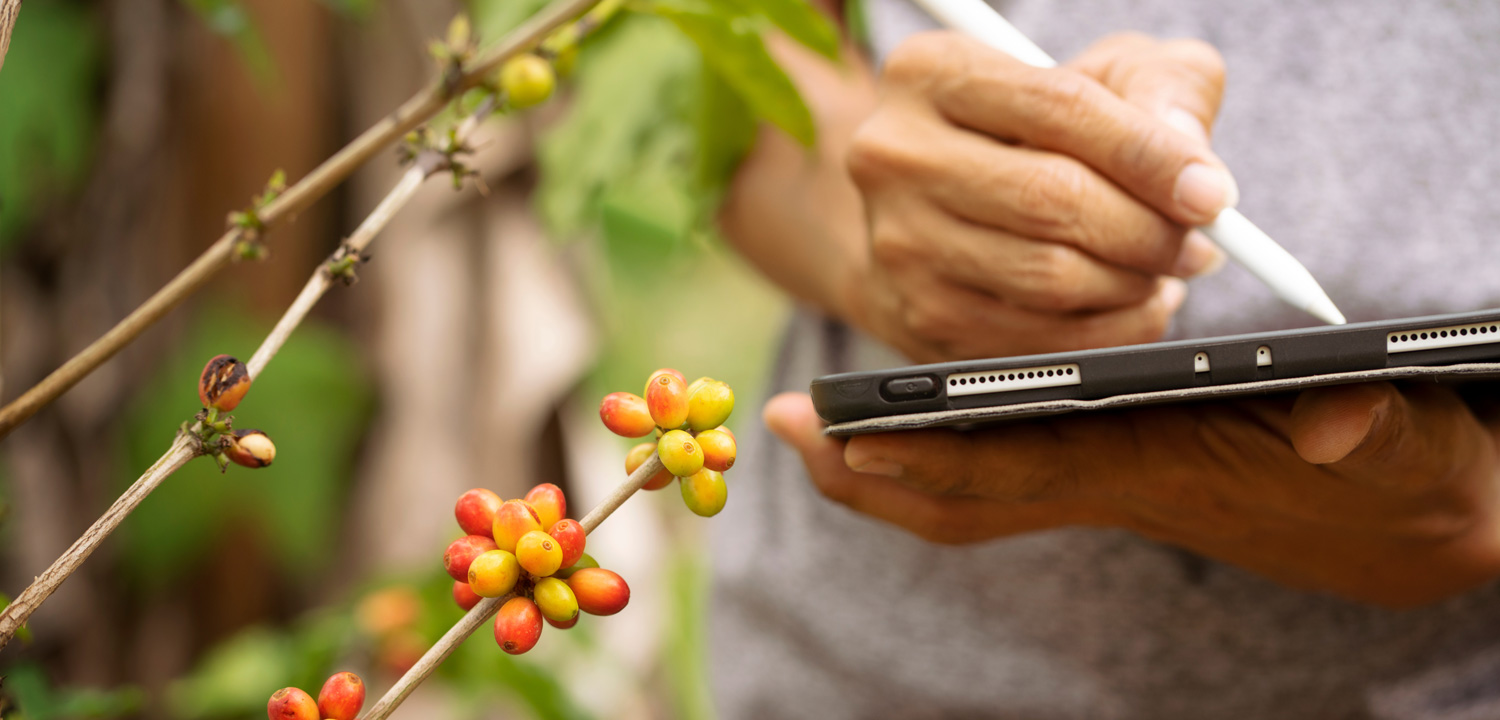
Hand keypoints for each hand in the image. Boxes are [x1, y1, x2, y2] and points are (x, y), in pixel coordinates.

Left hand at [766, 383, 1499, 606]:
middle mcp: (1109, 477)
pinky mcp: (1110, 461)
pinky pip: (1002, 470)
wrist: (1394, 517)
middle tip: (784, 425)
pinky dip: (941, 452)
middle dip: (872, 469)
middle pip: (967, 491)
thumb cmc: (1393, 467)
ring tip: (813, 426)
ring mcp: (1101, 476)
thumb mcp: (1399, 438)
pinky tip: (903, 422)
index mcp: (1156, 462)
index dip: (934, 452)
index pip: (1027, 463)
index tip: (851, 435)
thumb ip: (1370, 427)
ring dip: (888, 464)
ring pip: (972, 489)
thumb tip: (1331, 422)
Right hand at [840, 32, 1236, 361]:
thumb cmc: (1030, 132)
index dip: (1148, 156)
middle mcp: (894, 155)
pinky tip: (1126, 306)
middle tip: (1194, 242)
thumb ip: (1161, 90)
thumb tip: (1192, 166)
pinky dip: (1105, 333)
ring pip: (1046, 277)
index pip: (1058, 109)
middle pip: (1050, 199)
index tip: (1212, 193)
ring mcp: (898, 242)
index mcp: (930, 73)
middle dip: (1147, 230)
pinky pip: (1034, 342)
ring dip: (1131, 284)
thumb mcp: (1099, 76)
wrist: (934, 207)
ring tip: (1160, 269)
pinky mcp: (915, 316)